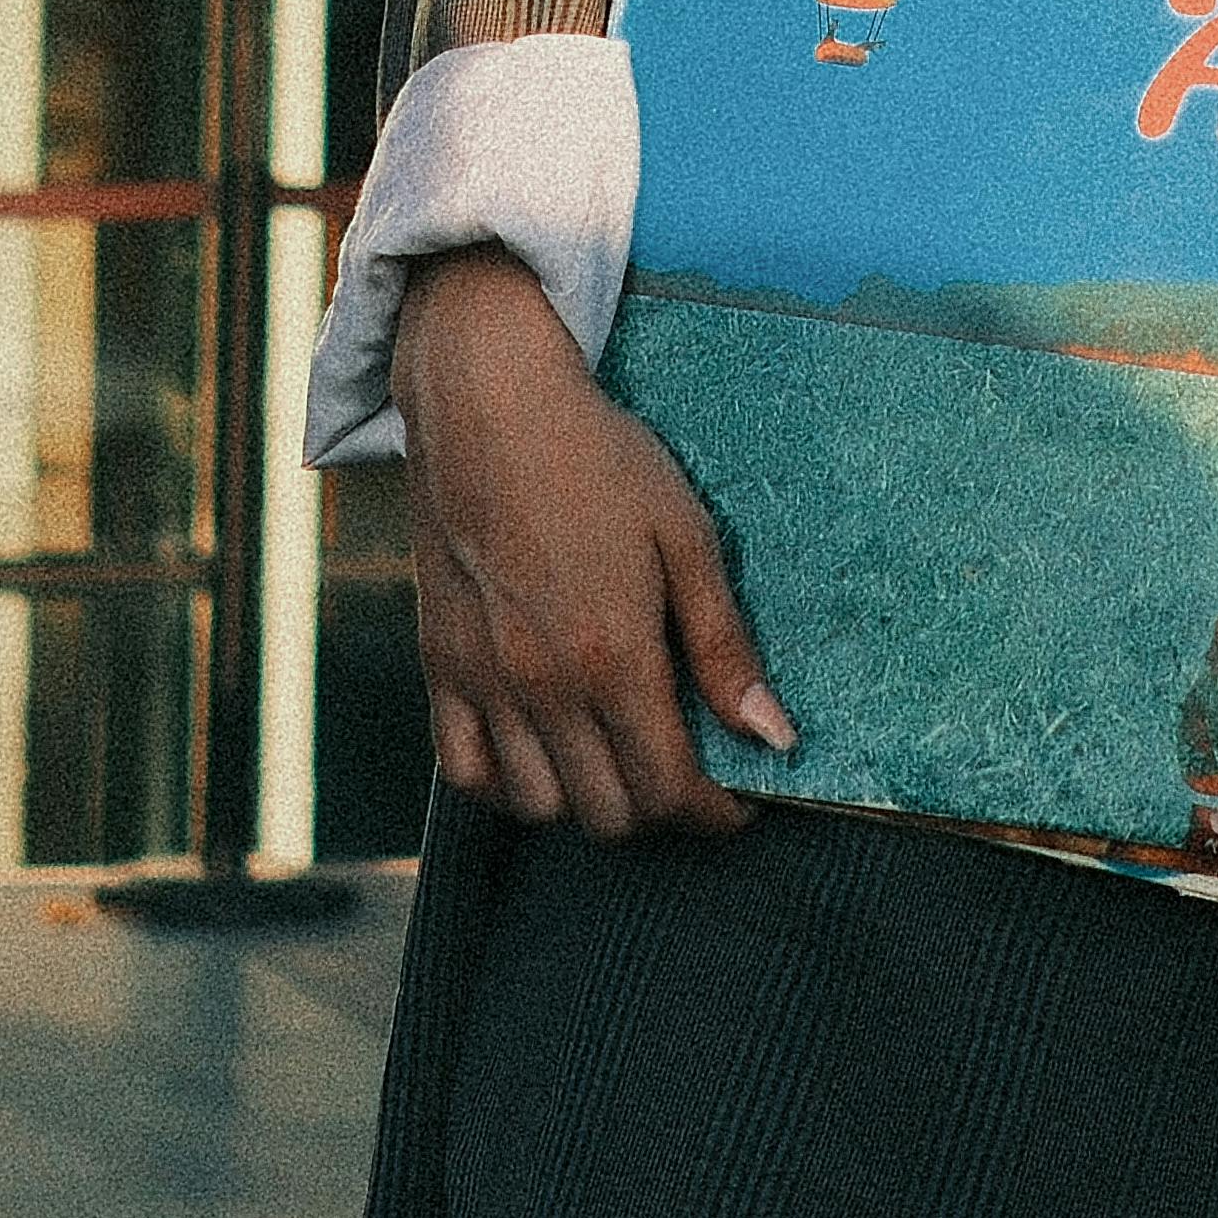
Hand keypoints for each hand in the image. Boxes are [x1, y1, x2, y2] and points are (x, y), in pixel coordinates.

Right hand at [393, 247, 789, 839]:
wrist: (488, 402)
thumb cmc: (598, 458)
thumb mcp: (685, 537)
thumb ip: (724, 646)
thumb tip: (775, 736)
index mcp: (614, 656)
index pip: (671, 790)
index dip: (717, 813)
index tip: (741, 798)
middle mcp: (545, 685)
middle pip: (610, 815)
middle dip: (662, 809)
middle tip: (686, 769)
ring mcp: (485, 681)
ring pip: (541, 806)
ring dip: (590, 802)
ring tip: (621, 758)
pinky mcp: (441, 666)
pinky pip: (467, 773)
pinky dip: (509, 787)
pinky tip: (545, 756)